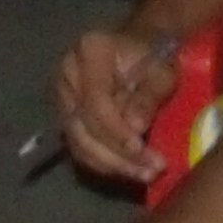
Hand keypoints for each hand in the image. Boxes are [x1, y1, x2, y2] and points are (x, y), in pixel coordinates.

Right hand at [55, 25, 185, 183]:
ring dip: (111, 164)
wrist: (138, 47)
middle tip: (150, 171)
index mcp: (90, 50)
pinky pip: (79, 147)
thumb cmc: (153, 55)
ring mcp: (61, 96)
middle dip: (116, 154)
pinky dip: (104, 163)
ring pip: (78, 142)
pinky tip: (130, 171)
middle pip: (83, 125)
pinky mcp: (64, 116)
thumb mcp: (161, 71)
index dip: (115, 130)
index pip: (95, 100)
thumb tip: (135, 128)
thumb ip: (148, 96)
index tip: (140, 150)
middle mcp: (66, 73)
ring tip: (145, 175)